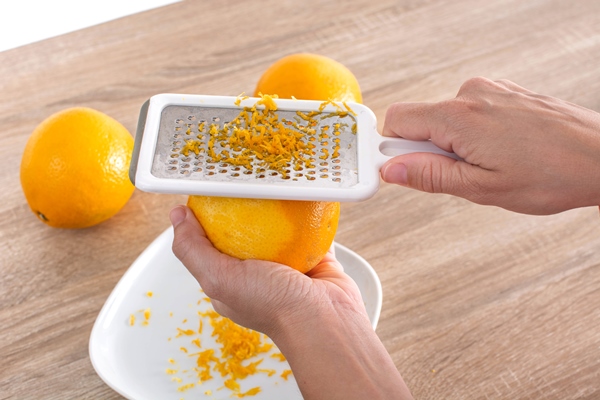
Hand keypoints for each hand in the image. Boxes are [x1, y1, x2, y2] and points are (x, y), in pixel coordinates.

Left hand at [169, 205, 412, 399]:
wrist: (327, 320)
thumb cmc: (273, 306)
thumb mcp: (219, 278)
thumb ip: (193, 249)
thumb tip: (177, 215)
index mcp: (230, 284)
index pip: (209, 245)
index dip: (204, 219)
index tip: (208, 193)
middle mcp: (256, 275)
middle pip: (243, 234)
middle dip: (240, 208)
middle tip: (241, 181)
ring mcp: (286, 267)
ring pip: (277, 229)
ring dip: (274, 208)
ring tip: (269, 182)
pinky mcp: (314, 258)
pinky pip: (308, 229)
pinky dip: (305, 213)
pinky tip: (300, 195)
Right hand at [380, 77, 599, 214]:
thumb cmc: (552, 175)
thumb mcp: (481, 188)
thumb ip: (429, 176)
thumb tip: (391, 169)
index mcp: (459, 117)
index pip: (396, 120)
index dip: (392, 148)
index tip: (405, 169)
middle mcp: (472, 94)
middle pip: (420, 119)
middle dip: (428, 149)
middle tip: (461, 174)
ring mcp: (490, 90)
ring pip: (445, 118)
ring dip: (453, 143)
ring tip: (489, 164)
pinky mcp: (504, 92)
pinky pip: (469, 112)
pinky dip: (473, 133)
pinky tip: (500, 151)